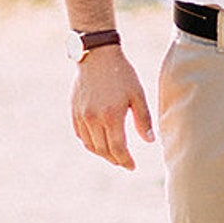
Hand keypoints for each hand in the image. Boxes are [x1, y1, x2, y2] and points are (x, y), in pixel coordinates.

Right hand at [71, 48, 153, 169]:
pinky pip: (81, 135)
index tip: (132, 166)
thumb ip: (143, 119)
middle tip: (124, 162)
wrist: (97, 56)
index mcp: (111, 116)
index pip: (118, 149)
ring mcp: (81, 116)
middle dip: (115, 159)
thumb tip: (149, 141)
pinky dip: (90, 143)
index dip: (125, 160)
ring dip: (102, 153)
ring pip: (90, 145)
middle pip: (103, 150)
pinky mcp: (74, 111)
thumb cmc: (122, 74)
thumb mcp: (138, 95)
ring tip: (113, 155)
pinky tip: (99, 142)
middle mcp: (93, 119)